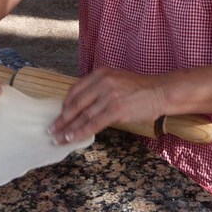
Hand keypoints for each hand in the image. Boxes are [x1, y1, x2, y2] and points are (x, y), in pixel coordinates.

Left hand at [48, 67, 165, 143]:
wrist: (160, 91)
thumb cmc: (140, 88)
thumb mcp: (116, 80)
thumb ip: (100, 88)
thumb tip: (83, 106)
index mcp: (101, 73)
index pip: (76, 89)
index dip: (65, 104)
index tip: (59, 114)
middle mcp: (102, 82)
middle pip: (76, 103)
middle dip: (62, 118)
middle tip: (52, 129)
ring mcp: (109, 95)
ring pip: (83, 115)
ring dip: (68, 128)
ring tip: (58, 138)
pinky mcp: (116, 109)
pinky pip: (93, 123)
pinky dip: (80, 132)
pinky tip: (71, 138)